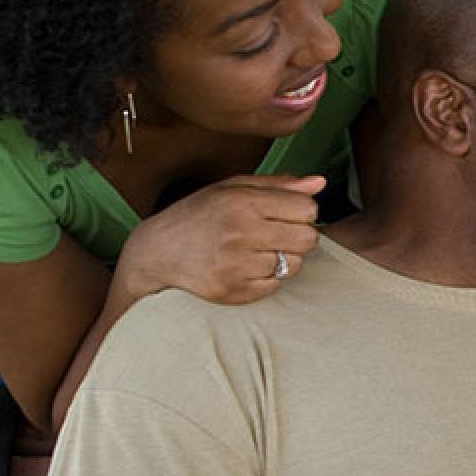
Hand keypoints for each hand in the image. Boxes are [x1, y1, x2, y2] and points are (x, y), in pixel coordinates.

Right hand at [116, 175, 324, 305]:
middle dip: (299, 236)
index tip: (287, 213)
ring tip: (258, 251)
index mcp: (243, 202)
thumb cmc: (199, 215)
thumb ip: (278, 185)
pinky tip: (246, 267)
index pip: (307, 208)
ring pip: (295, 265)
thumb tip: (320, 183)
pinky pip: (276, 286)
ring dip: (283, 259)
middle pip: (308, 239)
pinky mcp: (233, 291)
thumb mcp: (232, 188)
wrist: (155, 253)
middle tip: (277, 234)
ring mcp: (236, 265)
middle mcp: (240, 232)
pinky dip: (267, 278)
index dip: (302, 211)